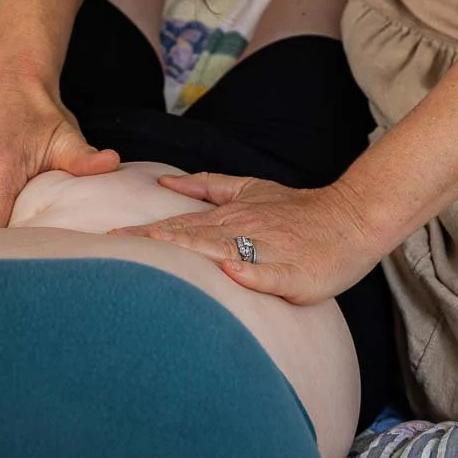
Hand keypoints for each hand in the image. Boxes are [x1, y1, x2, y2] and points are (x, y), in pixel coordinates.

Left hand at [108, 172, 384, 304]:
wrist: (351, 218)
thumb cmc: (298, 212)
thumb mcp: (252, 189)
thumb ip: (209, 186)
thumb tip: (166, 184)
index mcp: (232, 215)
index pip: (180, 226)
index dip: (143, 234)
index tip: (105, 240)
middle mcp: (246, 230)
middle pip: (194, 238)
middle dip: (153, 246)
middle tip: (114, 253)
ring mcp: (270, 250)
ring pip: (225, 251)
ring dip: (191, 254)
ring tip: (158, 257)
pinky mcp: (295, 272)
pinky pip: (271, 274)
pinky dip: (251, 274)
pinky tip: (231, 273)